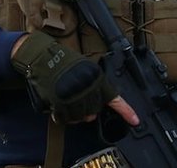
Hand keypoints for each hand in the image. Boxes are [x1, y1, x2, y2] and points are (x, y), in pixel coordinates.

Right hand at [11, 32, 138, 125]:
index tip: (135, 121)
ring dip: (72, 114)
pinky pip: (64, 118)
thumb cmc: (61, 60)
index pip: (114, 97)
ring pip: (79, 117)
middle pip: (93, 112)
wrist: (40, 56)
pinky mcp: (59, 101)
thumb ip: (92, 85)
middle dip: (86, 110)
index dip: (126, 111)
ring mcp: (74, 95)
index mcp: (96, 77)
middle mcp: (87, 87)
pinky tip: (56, 109)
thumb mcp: (84, 67)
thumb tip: (95, 107)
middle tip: (76, 101)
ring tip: (65, 103)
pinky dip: (60, 116)